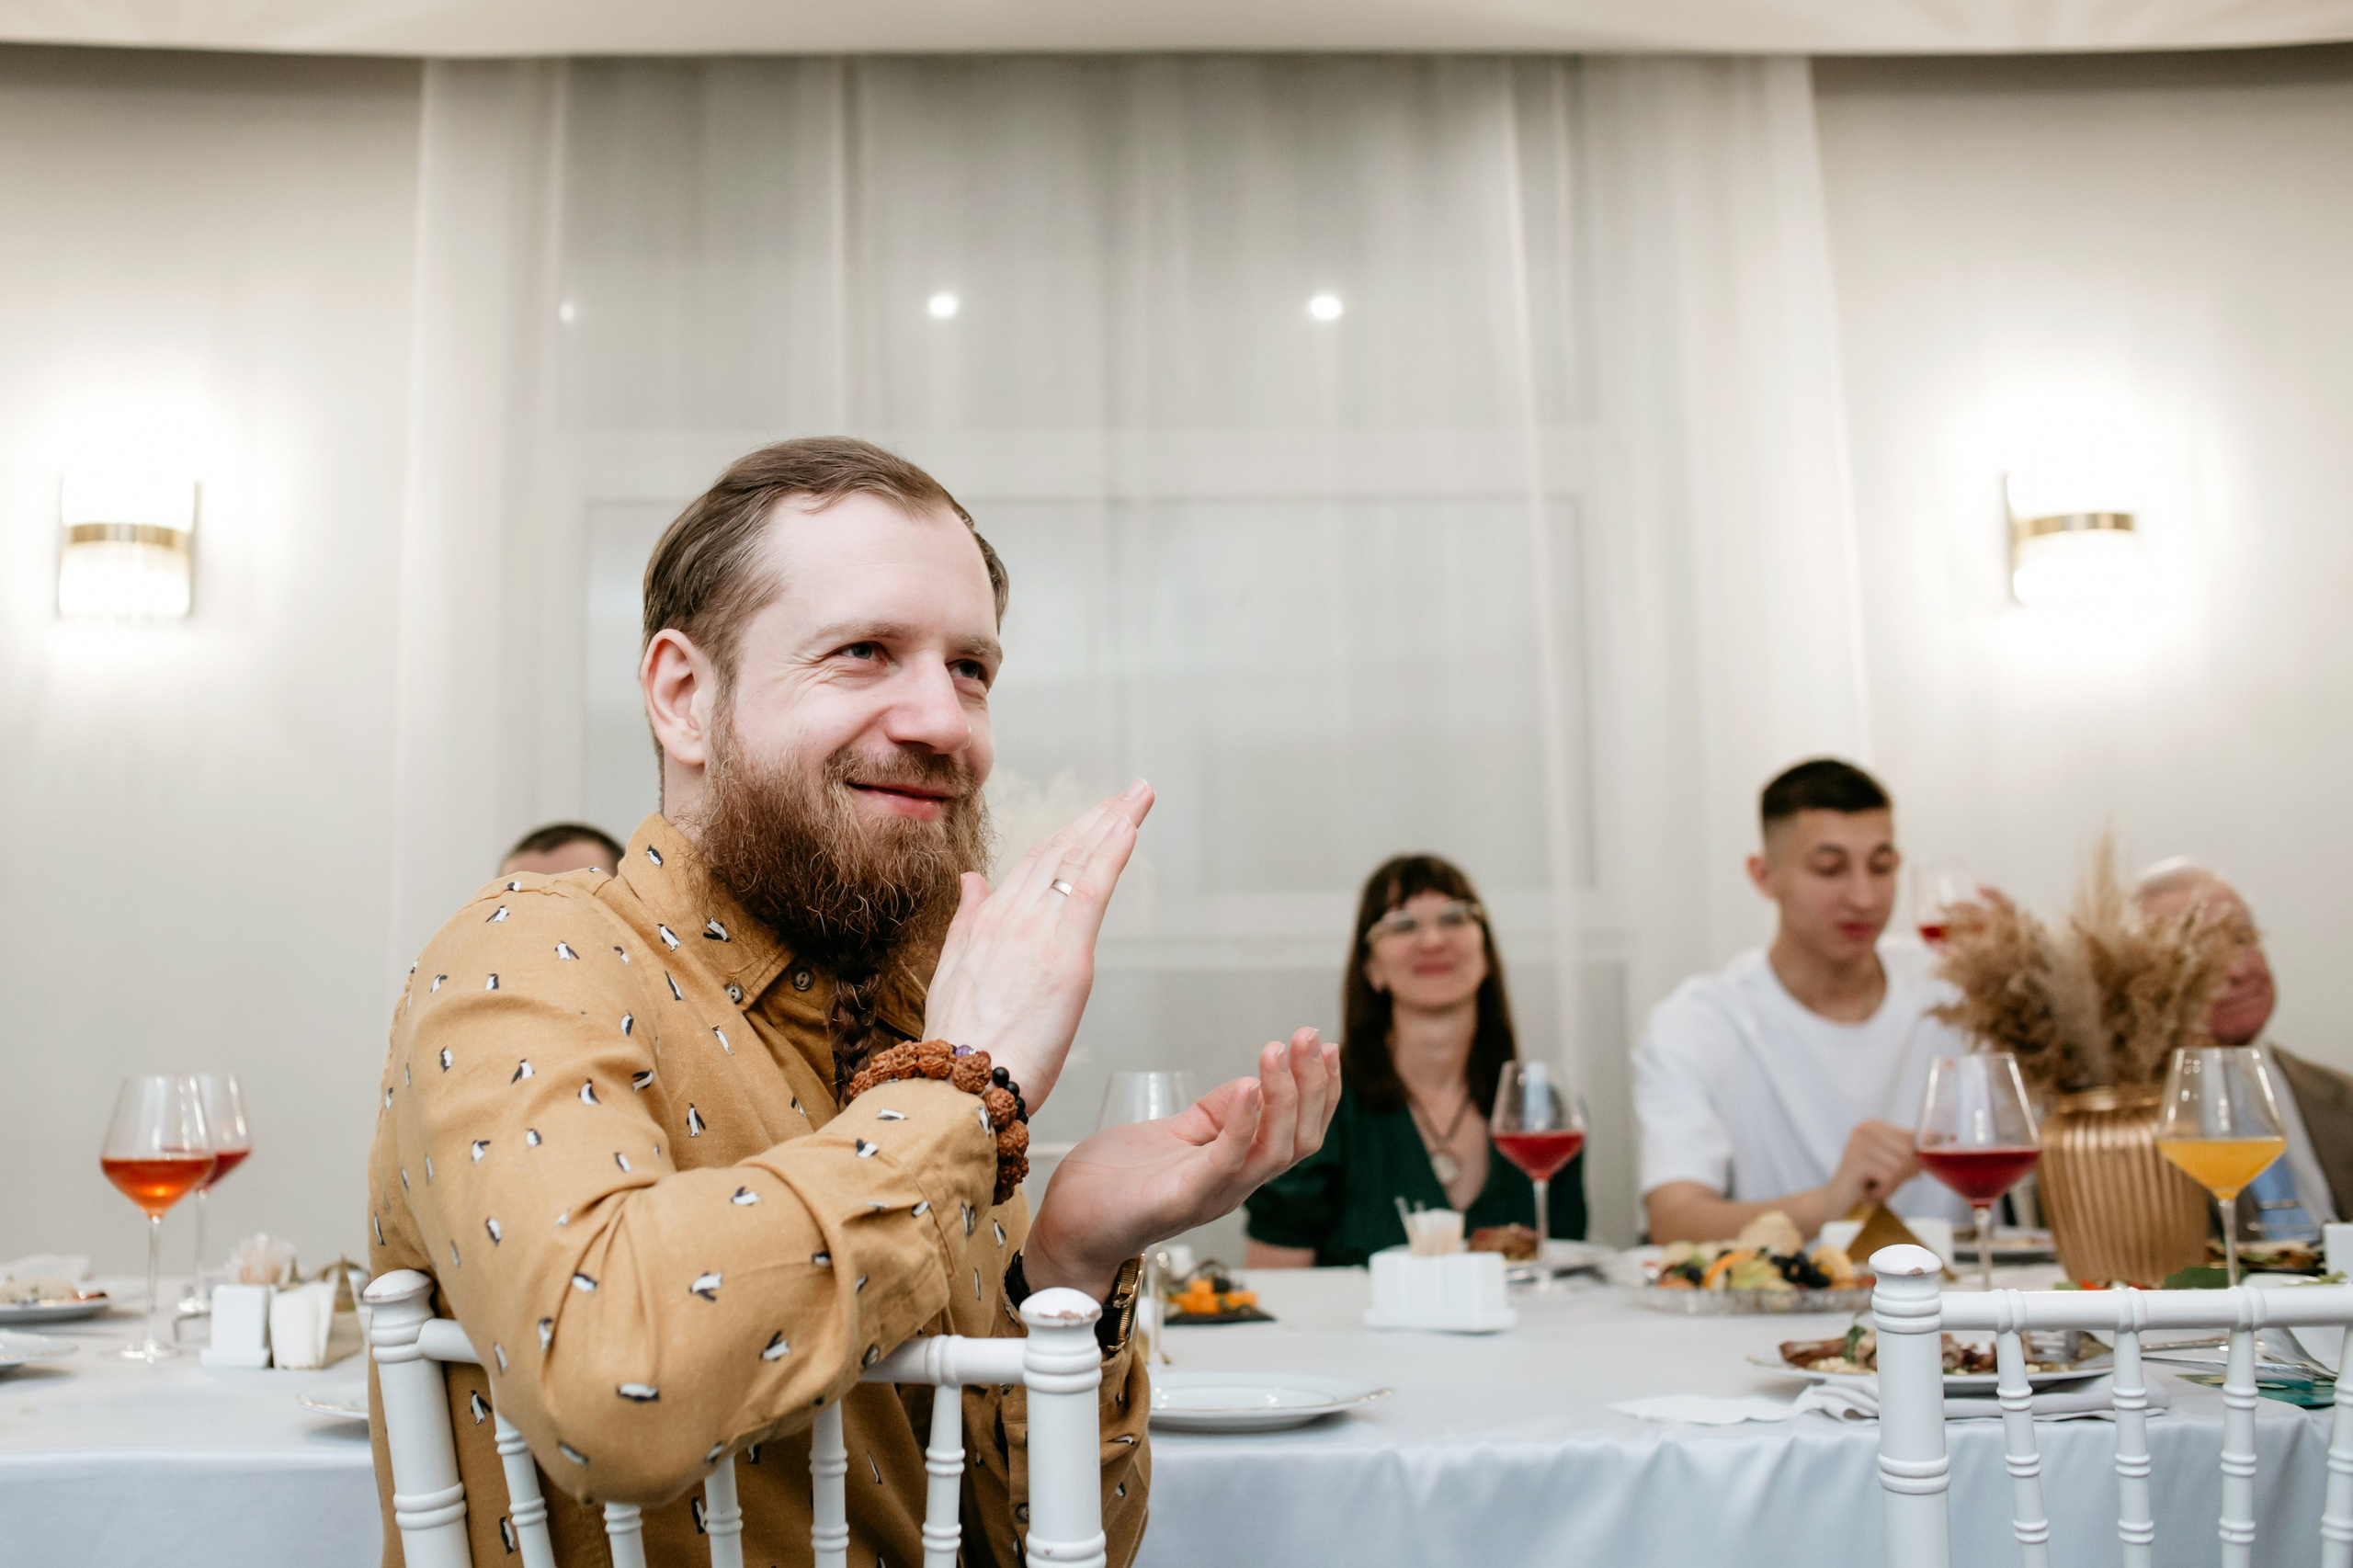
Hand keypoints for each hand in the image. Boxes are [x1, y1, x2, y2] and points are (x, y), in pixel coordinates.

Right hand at [922, 781, 1153, 1112]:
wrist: (959, 1083)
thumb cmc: (960, 1044)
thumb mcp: (951, 971)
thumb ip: (966, 920)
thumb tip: (971, 881)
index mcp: (986, 922)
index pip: (1034, 864)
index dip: (1067, 834)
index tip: (1093, 815)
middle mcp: (1011, 916)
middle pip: (1059, 852)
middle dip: (1097, 817)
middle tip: (1130, 792)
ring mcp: (1038, 931)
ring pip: (1078, 860)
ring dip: (1112, 822)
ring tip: (1138, 796)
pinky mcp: (1065, 954)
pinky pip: (1091, 887)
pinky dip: (1112, 851)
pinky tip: (1129, 826)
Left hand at [1023, 1029, 1339, 1297]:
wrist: (1069, 1224)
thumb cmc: (1116, 1184)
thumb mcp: (1174, 1135)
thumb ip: (1213, 1116)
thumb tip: (1250, 1083)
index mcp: (1237, 1168)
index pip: (1299, 1132)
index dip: (1320, 1093)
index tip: (1325, 1047)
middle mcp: (1235, 1185)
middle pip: (1300, 1142)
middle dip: (1313, 1086)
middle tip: (1310, 1038)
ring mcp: (1212, 1194)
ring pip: (1276, 1153)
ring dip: (1285, 1098)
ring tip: (1279, 1050)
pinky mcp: (1181, 1199)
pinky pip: (1225, 1162)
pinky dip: (1241, 1124)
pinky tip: (1247, 1086)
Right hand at [1824, 1118, 1920, 1214]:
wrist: (1838, 1200)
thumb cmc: (1870, 1182)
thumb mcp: (1893, 1163)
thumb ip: (1913, 1151)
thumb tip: (1942, 1137)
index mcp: (1874, 1125)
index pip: (1913, 1137)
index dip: (1916, 1159)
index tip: (1911, 1172)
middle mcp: (1865, 1129)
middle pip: (1908, 1152)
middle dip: (1904, 1173)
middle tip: (1885, 1181)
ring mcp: (1860, 1143)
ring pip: (1900, 1166)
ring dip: (1892, 1184)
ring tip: (1875, 1186)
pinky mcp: (1858, 1161)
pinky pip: (1889, 1178)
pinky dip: (1884, 1190)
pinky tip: (1869, 1191)